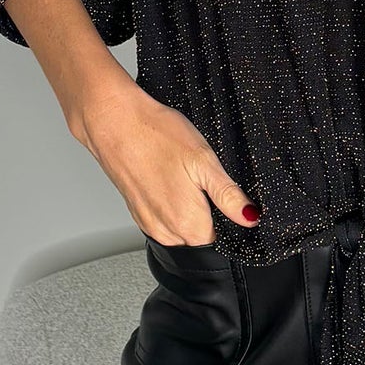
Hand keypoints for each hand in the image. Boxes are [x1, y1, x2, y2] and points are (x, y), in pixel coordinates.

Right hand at [72, 78, 258, 244]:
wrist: (114, 122)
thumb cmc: (156, 136)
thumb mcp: (204, 161)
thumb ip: (229, 196)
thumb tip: (250, 219)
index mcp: (188, 224)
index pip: (223, 241)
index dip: (231, 221)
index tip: (228, 198)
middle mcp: (167, 232)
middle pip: (202, 239)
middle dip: (210, 217)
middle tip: (204, 182)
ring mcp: (150, 224)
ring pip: (182, 231)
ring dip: (190, 211)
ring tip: (184, 178)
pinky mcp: (138, 214)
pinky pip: (165, 221)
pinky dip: (171, 206)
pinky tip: (169, 179)